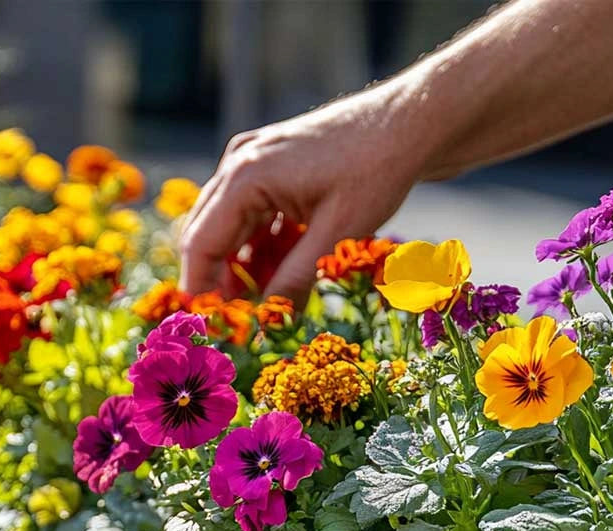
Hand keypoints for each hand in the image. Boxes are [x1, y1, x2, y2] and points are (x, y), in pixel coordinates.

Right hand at [180, 84, 429, 302]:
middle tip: (240, 322)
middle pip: (208, 236)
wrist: (412, 121)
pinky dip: (261, 247)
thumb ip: (294, 281)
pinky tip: (283, 271)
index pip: (200, 245)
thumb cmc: (377, 170)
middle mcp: (238, 163)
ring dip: (244, 267)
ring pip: (229, 228)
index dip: (201, 290)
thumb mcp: (337, 236)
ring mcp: (252, 161)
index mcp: (245, 176)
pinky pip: (250, 215)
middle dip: (220, 281)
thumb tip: (267, 325)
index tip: (212, 327)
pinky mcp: (270, 166)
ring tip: (269, 300)